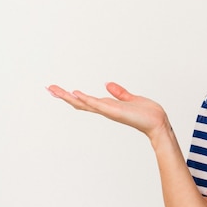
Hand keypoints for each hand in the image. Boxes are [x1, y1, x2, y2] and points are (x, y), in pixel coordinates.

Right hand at [47, 82, 171, 142]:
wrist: (158, 122)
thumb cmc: (147, 113)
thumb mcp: (131, 99)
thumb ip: (119, 93)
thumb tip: (107, 84)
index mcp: (108, 106)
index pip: (86, 101)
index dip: (72, 96)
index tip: (58, 90)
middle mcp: (106, 110)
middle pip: (80, 103)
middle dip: (64, 96)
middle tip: (49, 88)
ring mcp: (109, 111)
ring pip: (84, 103)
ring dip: (69, 97)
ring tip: (54, 90)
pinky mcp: (115, 111)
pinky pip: (97, 105)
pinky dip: (86, 99)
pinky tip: (76, 94)